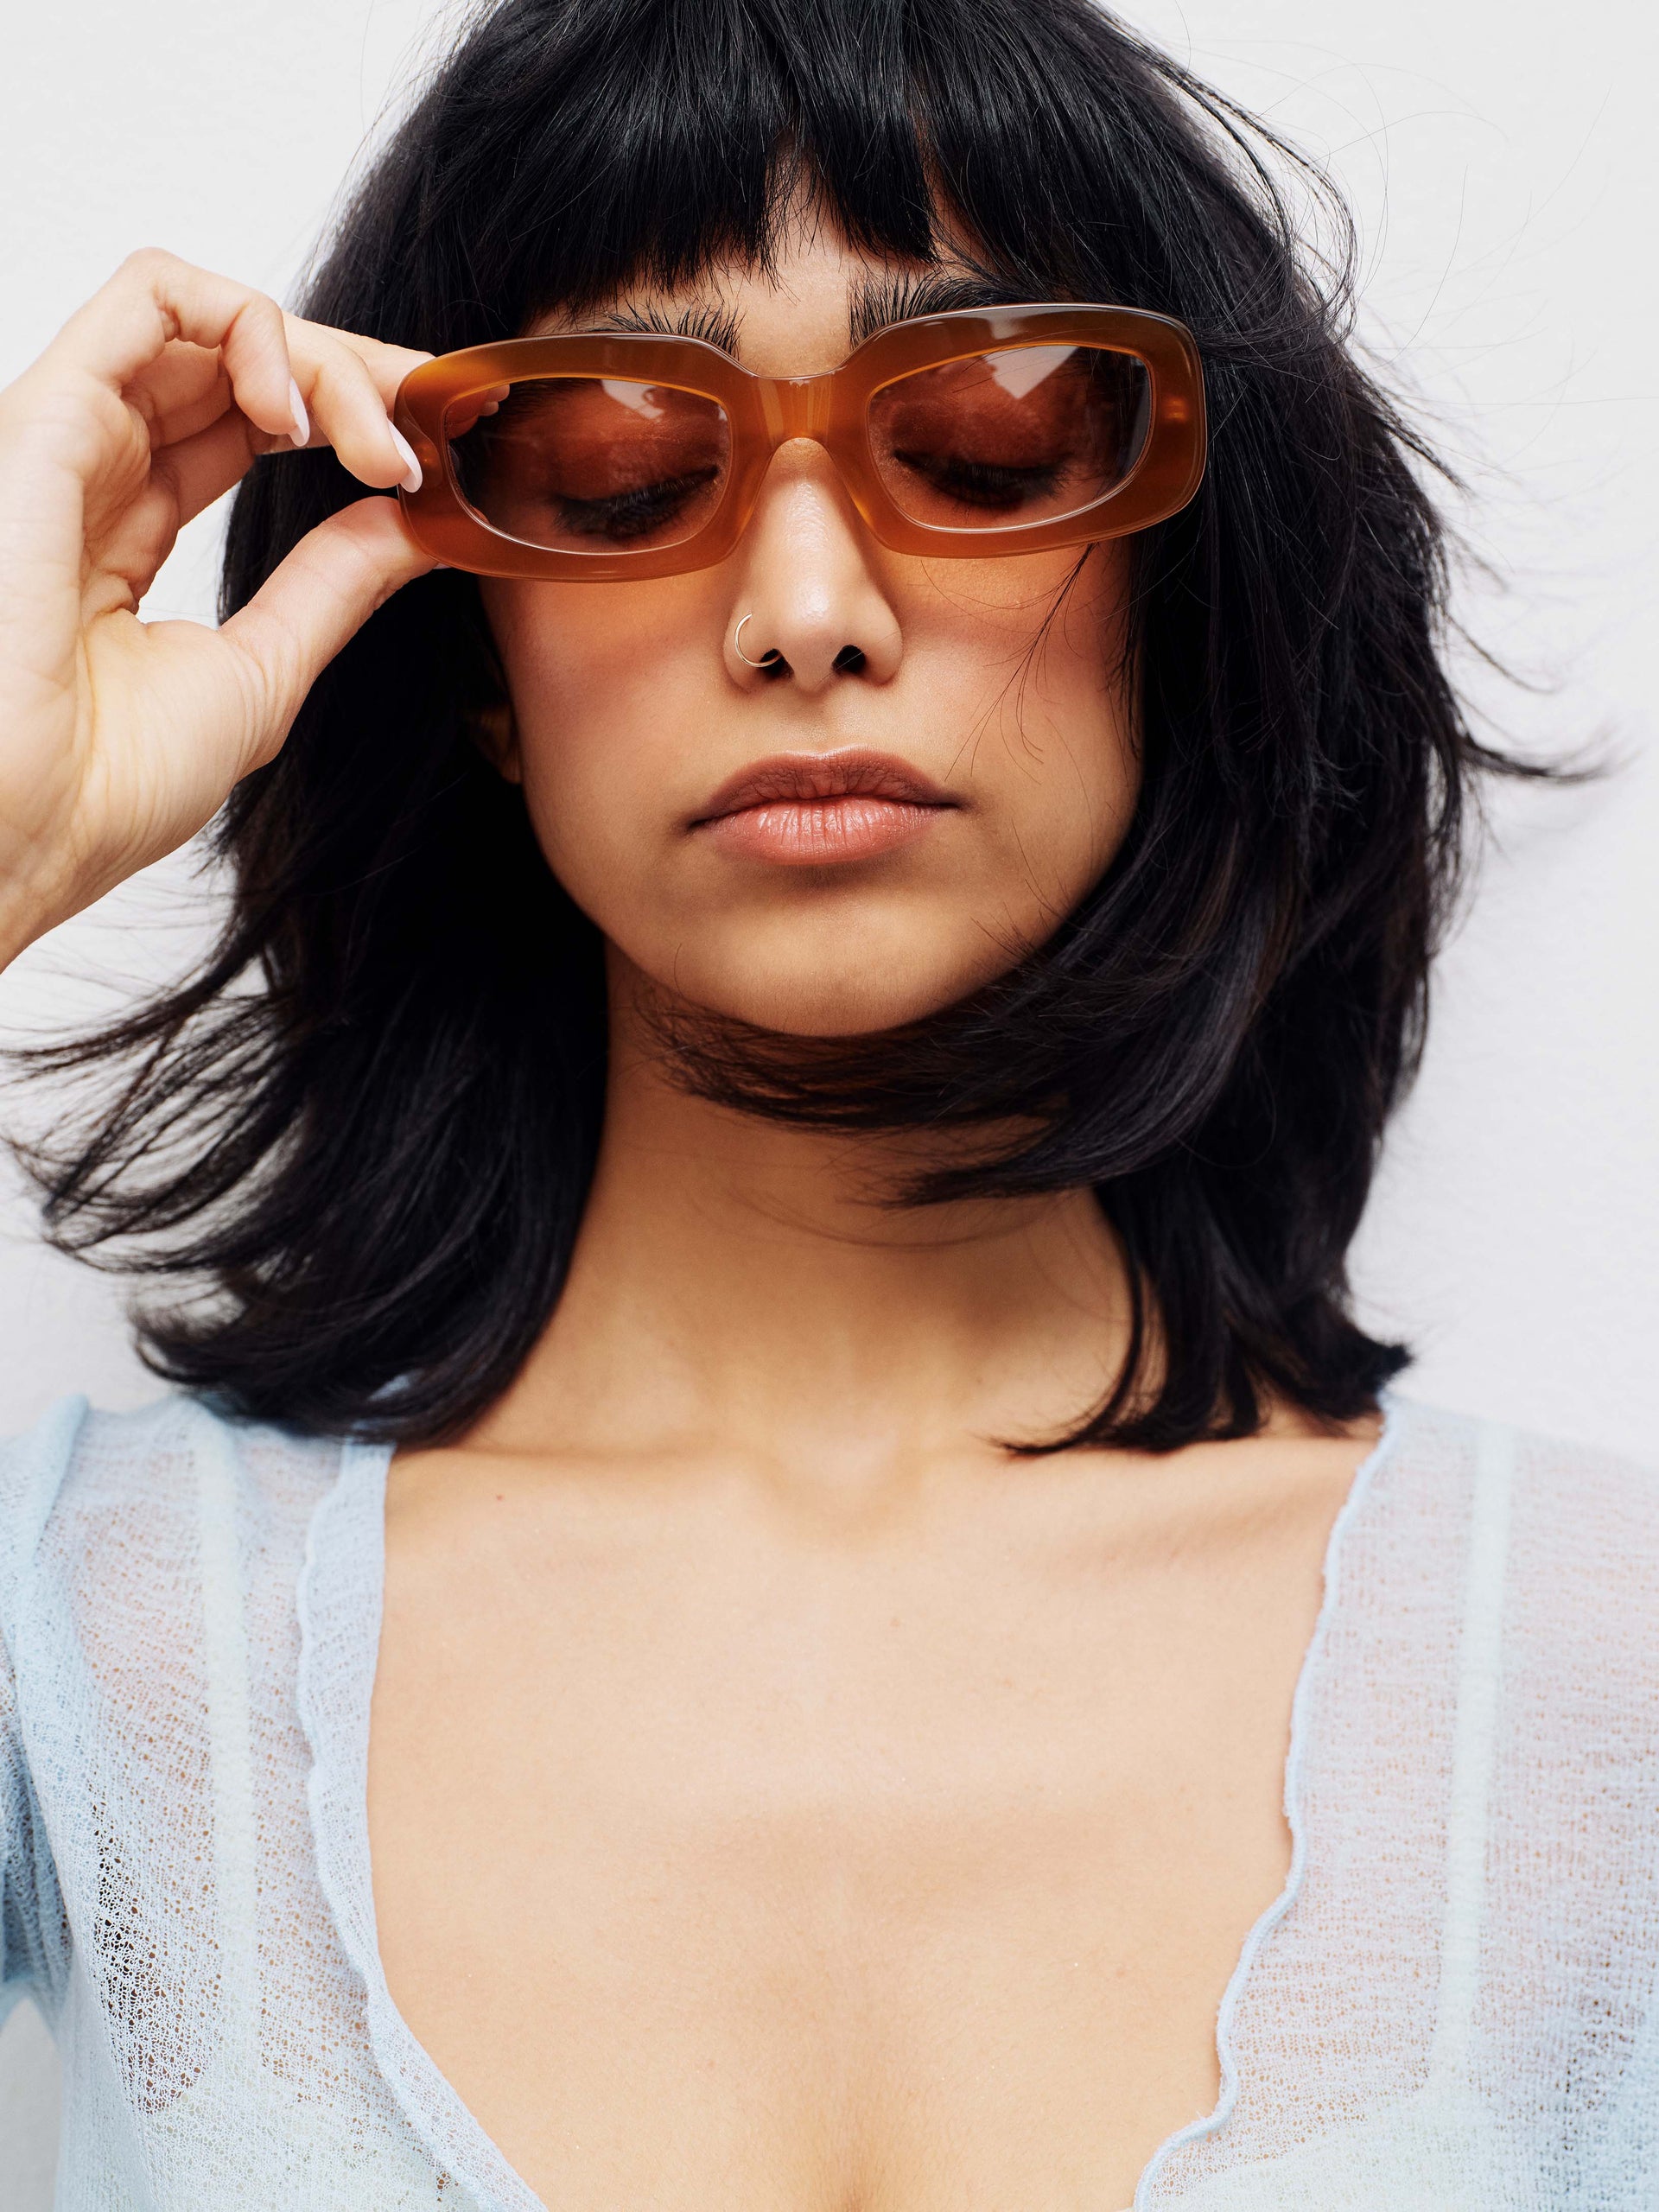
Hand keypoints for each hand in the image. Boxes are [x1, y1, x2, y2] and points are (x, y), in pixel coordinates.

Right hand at [0, 248, 439, 966]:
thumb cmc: (104, 787)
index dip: (353, 417)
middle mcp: (99, 467)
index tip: (441, 459)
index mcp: (132, 527)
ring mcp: (75, 434)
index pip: (253, 422)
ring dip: (325, 360)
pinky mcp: (53, 414)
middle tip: (434, 438)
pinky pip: (154, 296)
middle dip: (360, 379)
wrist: (22, 834)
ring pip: (214, 320)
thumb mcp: (260, 672)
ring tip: (381, 447)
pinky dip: (254, 325)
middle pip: (244, 360)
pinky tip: (304, 418)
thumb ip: (331, 586)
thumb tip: (411, 517)